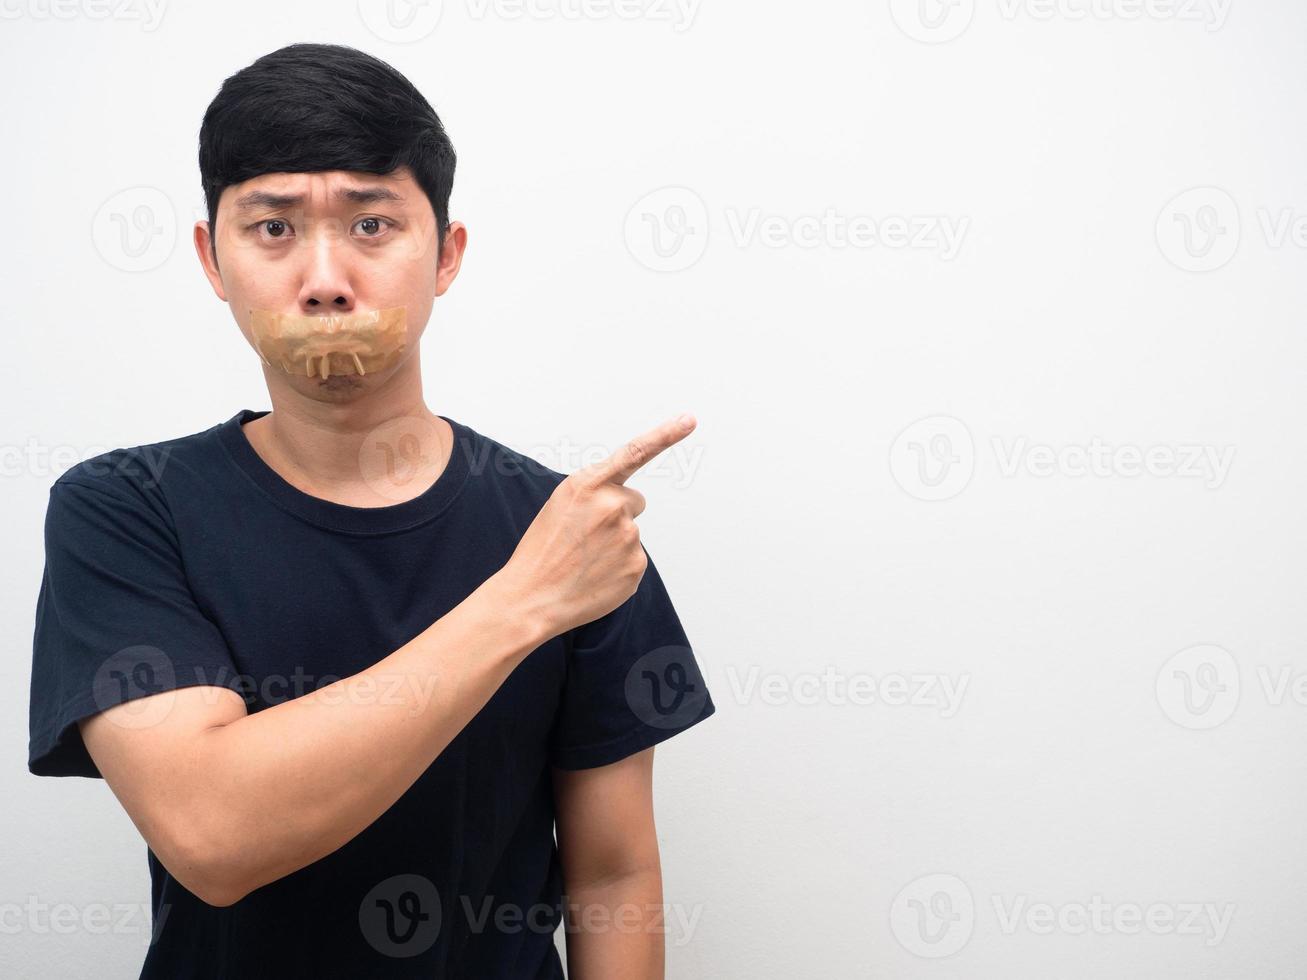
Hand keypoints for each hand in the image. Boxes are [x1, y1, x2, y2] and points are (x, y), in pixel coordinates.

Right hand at [496, 414, 696, 638]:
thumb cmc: (542, 551)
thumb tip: (627, 504)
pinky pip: (633, 560)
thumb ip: (596, 494)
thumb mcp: (561, 505)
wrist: (531, 598)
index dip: (666, 435)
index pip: (635, 452)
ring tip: (584, 559)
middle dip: (617, 514)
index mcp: (587, 484)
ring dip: (614, 544)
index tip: (690, 420)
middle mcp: (612, 505)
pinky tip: (594, 576)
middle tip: (586, 536)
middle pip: (634, 501)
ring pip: (631, 533)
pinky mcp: (637, 565)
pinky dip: (617, 568)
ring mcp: (628, 536)